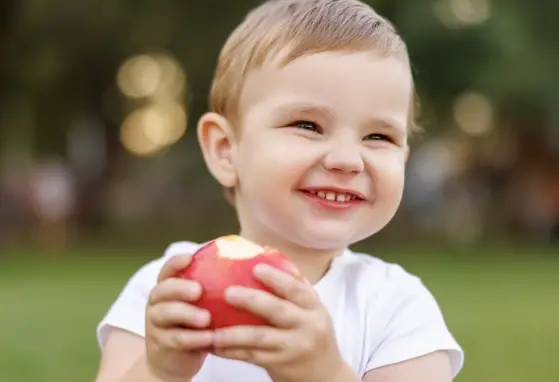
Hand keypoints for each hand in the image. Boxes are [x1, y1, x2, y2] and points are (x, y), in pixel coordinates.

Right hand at [145, 254, 213, 381]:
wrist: (174, 362)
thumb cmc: (198, 325)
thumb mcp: (205, 305)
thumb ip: (219, 286)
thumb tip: (256, 257)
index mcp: (168, 287)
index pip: (168, 269)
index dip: (176, 262)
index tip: (190, 257)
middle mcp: (157, 302)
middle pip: (162, 290)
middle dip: (180, 288)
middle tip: (198, 290)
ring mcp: (155, 324)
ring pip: (166, 314)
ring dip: (187, 314)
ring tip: (206, 318)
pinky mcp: (160, 345)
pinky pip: (176, 339)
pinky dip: (193, 338)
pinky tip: (210, 338)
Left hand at [212, 264, 344, 381]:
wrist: (325, 374)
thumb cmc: (311, 332)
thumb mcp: (311, 309)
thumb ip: (293, 285)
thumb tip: (266, 252)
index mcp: (313, 307)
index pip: (296, 289)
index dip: (277, 277)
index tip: (256, 267)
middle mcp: (307, 326)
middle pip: (278, 311)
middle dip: (251, 301)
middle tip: (228, 292)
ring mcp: (294, 347)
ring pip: (260, 339)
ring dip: (233, 334)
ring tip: (212, 330)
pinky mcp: (281, 365)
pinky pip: (252, 357)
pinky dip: (232, 352)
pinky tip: (214, 346)